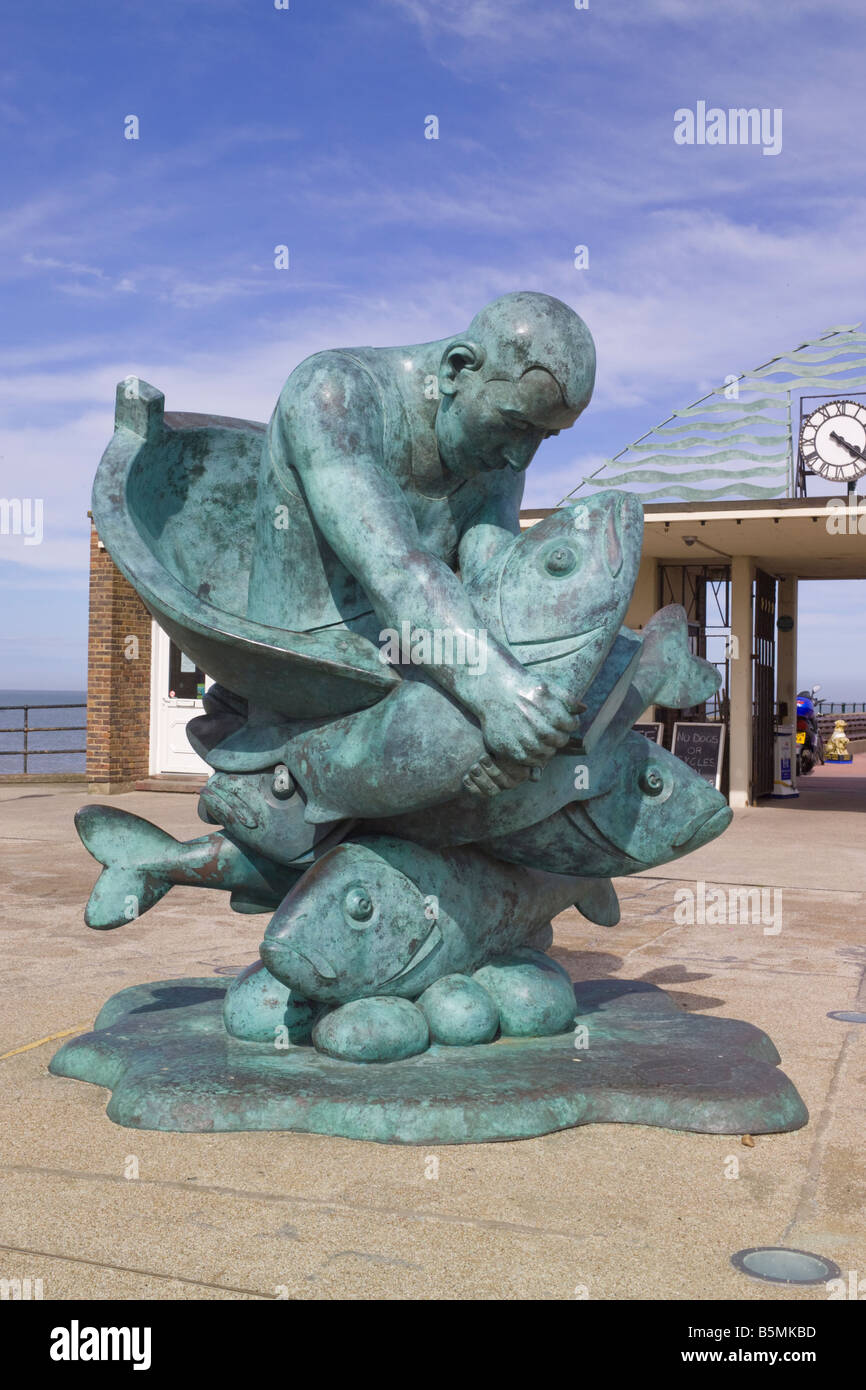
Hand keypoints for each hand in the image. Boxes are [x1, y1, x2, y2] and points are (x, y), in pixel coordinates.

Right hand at [461, 674, 579, 797]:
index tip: (562, 721)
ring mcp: (522, 739)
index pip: (571, 725)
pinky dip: (534, 757)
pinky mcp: (510, 750)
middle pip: (560, 740)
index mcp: (547, 707)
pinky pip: (531, 761)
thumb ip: (568, 698)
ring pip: (547, 753)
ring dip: (548, 747)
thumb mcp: (548, 685)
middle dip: (559, 736)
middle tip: (551, 730)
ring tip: (540, 738)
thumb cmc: (523, 687)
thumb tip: (584, 709)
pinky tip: (531, 745)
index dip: (569, 723)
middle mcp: (535, 724)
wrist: (493, 690)